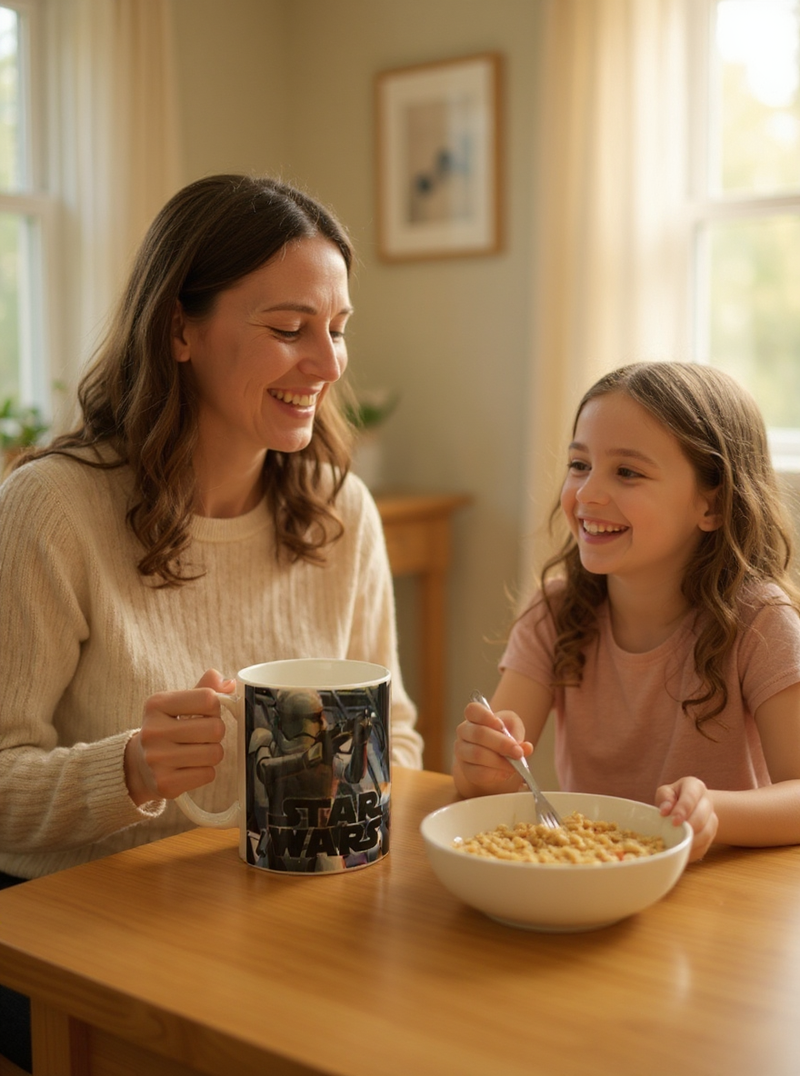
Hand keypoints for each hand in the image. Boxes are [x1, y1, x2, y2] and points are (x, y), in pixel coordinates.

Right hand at [124, 669, 235, 806]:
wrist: (139, 766)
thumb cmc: (167, 728)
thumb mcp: (178, 704)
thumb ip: (204, 689)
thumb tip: (230, 683)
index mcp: (157, 704)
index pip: (208, 698)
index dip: (215, 707)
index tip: (204, 713)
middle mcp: (152, 731)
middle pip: (215, 728)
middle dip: (216, 732)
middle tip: (202, 736)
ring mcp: (156, 759)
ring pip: (215, 753)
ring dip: (212, 753)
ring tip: (196, 751)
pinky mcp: (164, 784)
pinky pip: (208, 774)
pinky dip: (205, 772)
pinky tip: (189, 768)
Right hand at [453, 698, 533, 796]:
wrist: (495, 754)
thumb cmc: (503, 734)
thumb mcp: (513, 726)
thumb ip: (519, 733)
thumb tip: (526, 747)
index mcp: (474, 716)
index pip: (472, 710)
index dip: (486, 716)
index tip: (501, 725)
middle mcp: (464, 731)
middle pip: (478, 734)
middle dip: (501, 744)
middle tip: (518, 752)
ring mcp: (462, 751)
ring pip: (477, 755)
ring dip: (499, 761)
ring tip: (514, 765)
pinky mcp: (466, 769)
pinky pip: (479, 773)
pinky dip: (495, 774)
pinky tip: (506, 772)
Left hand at [656, 776, 718, 861]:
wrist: (687, 807)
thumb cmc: (673, 798)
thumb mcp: (666, 792)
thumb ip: (664, 798)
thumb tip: (664, 810)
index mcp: (695, 787)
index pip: (691, 797)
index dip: (683, 810)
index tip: (673, 821)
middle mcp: (707, 802)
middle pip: (702, 816)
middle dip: (688, 827)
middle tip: (675, 834)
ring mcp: (712, 819)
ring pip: (707, 833)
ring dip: (692, 841)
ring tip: (677, 844)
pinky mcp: (712, 834)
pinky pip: (705, 845)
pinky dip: (693, 850)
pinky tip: (682, 851)